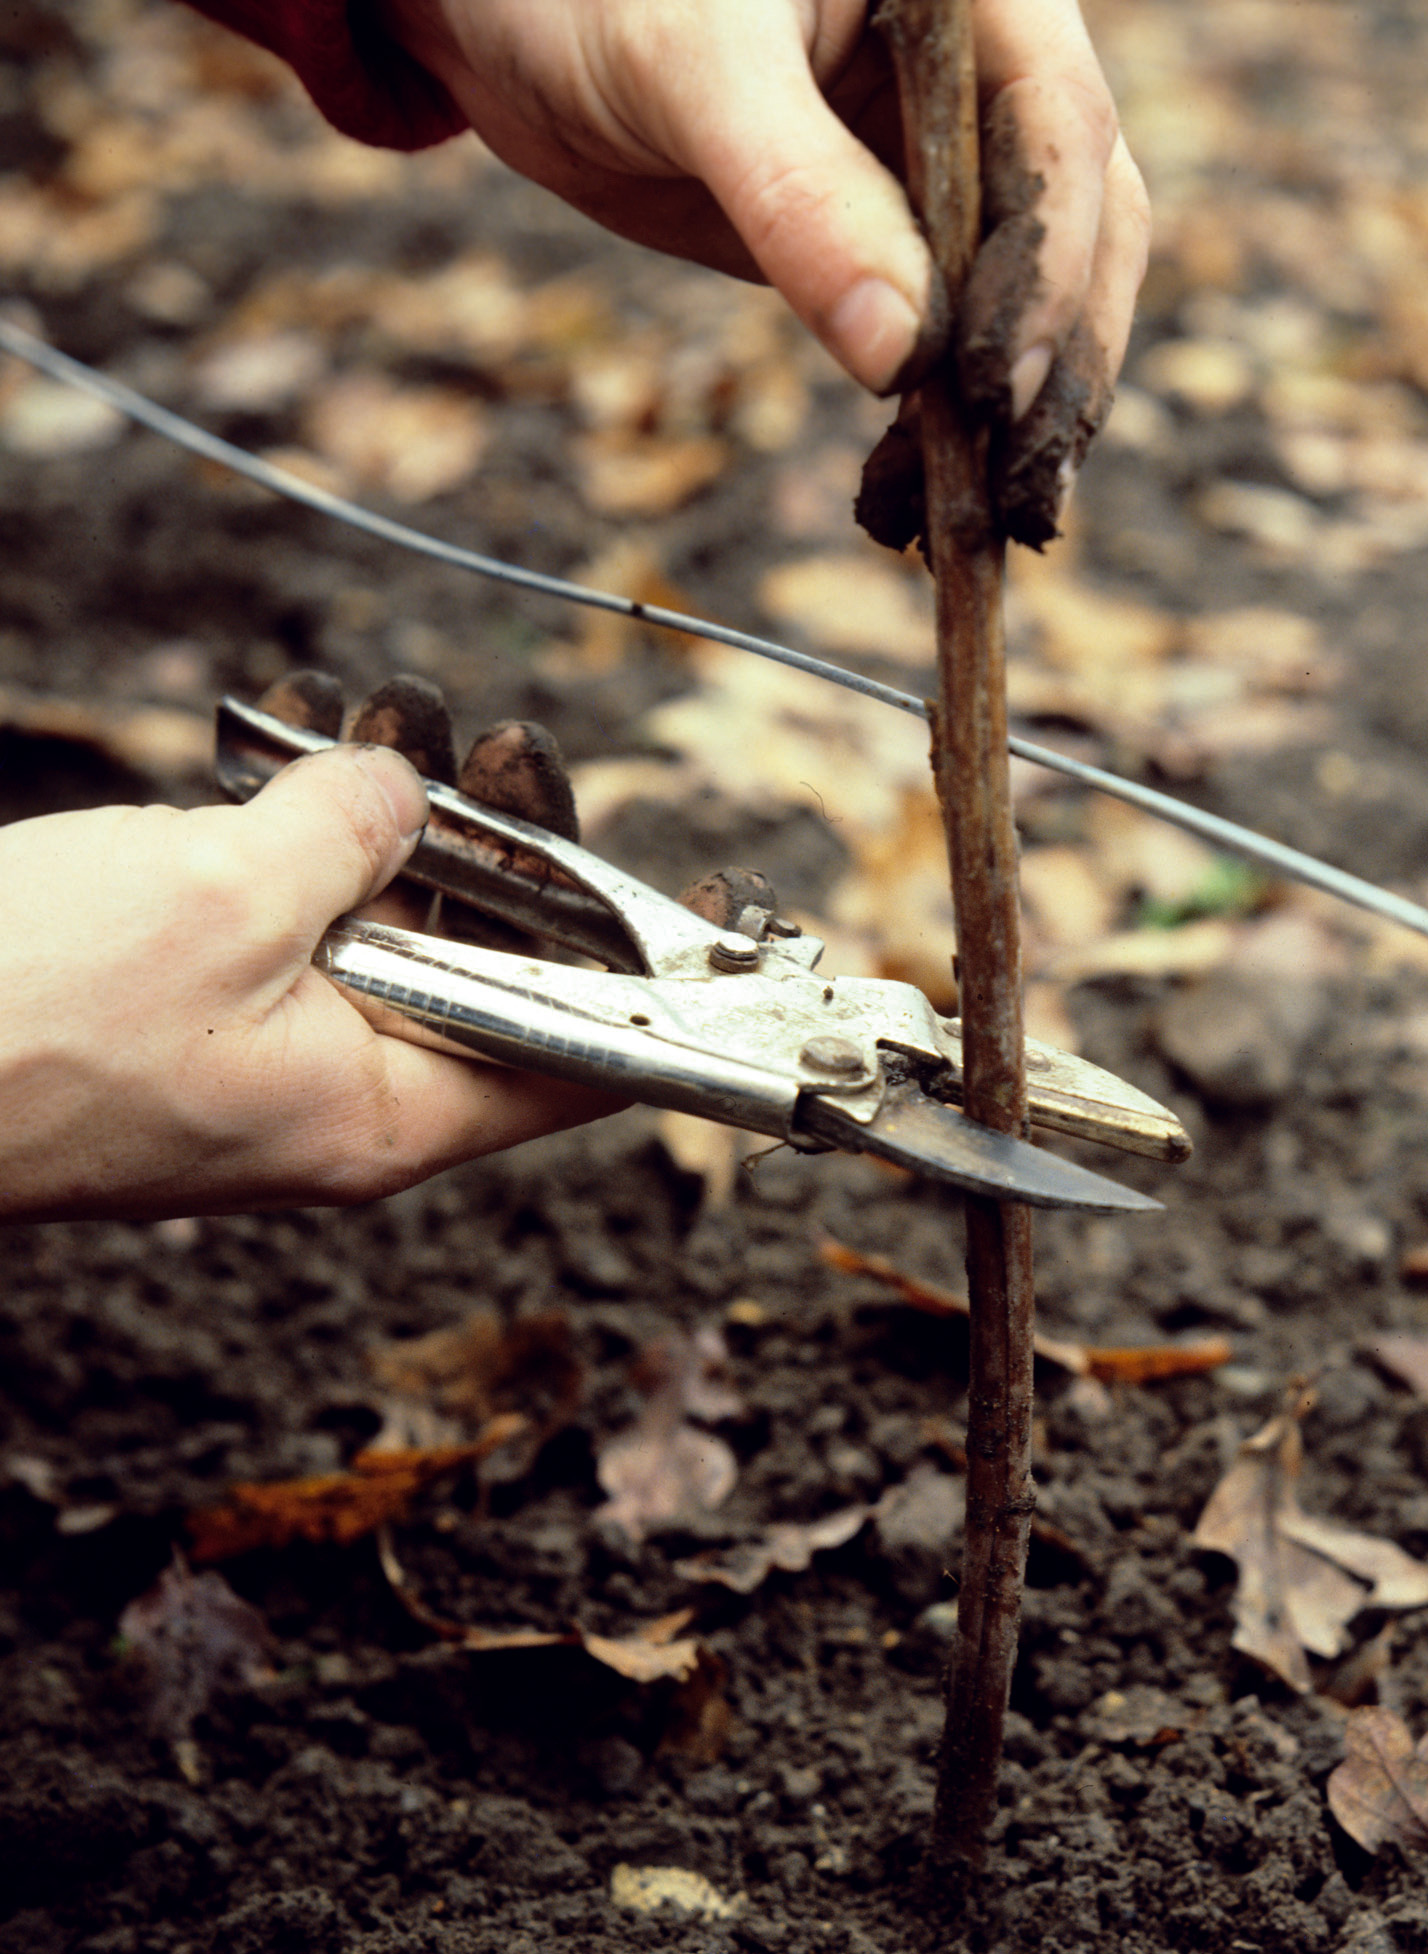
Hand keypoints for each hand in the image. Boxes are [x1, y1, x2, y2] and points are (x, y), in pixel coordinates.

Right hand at [0, 749, 620, 1221]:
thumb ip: (342, 837)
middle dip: (499, 843)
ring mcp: (263, 1057)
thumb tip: (399, 791)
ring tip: (390, 712)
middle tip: (503, 750)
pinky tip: (293, 738)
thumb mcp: (224, 901)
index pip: (577, 1059)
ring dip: (388, 811)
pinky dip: (292, 828)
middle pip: (480, 965)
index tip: (703, 897)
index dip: (650, 973)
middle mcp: (342, 1098)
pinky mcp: (184, 1014)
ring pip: (373, 922)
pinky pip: (278, 916)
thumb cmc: (16, 1027)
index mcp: (388, 1112)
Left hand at [380, 0, 1148, 425]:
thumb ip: (800, 195)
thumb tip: (906, 358)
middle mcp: (994, 68)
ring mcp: (959, 160)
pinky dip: (950, 423)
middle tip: (1015, 494)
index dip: (1047, 267)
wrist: (512, 13)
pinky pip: (961, 338)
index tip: (996, 389)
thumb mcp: (689, 67)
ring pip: (1042, 297)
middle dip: (1057, 366)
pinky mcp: (910, 239)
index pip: (1061, 131)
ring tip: (972, 523)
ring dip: (1017, 418)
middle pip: (1087, 226)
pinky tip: (918, 498)